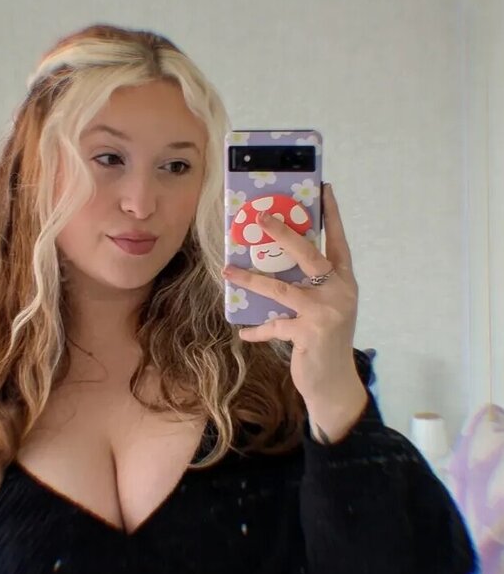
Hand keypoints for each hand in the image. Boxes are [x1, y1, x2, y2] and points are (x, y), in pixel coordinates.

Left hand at [222, 184, 366, 442]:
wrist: (334, 384)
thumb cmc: (325, 345)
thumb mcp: (325, 312)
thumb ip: (309, 290)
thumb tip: (275, 271)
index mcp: (344, 282)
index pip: (338, 241)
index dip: (332, 215)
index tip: (323, 188)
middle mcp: (339, 292)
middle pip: (309, 254)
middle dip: (284, 233)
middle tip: (261, 217)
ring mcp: (325, 312)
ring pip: (283, 288)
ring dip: (252, 279)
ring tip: (228, 271)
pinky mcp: (309, 333)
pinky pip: (274, 325)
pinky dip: (258, 328)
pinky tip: (244, 330)